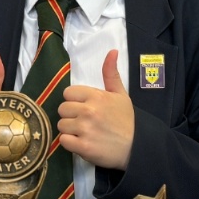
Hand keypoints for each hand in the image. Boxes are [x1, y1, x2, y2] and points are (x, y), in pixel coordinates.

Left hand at [58, 50, 134, 169]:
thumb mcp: (121, 94)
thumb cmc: (127, 120)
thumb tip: (112, 51)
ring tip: (84, 133)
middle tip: (84, 122)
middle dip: (71, 115)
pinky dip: (70, 143)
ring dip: (70, 130)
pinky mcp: (83, 147)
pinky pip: (63, 141)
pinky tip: (82, 143)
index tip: (84, 108)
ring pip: (61, 125)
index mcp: (96, 96)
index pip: (68, 93)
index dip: (74, 101)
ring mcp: (85, 129)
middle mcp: (88, 111)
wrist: (137, 147)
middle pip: (62, 109)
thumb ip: (111, 73)